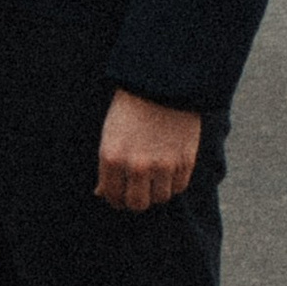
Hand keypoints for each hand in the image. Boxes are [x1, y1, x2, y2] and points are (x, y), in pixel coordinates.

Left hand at [96, 89, 200, 212]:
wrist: (164, 81)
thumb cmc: (132, 105)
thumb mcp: (111, 132)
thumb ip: (107, 165)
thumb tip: (101, 193)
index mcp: (112, 157)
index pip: (112, 196)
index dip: (115, 198)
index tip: (119, 194)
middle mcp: (136, 166)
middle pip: (136, 204)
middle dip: (135, 199)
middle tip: (137, 191)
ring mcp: (162, 166)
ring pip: (159, 198)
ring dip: (156, 191)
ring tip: (154, 177)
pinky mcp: (185, 162)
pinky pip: (178, 187)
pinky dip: (174, 183)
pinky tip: (169, 170)